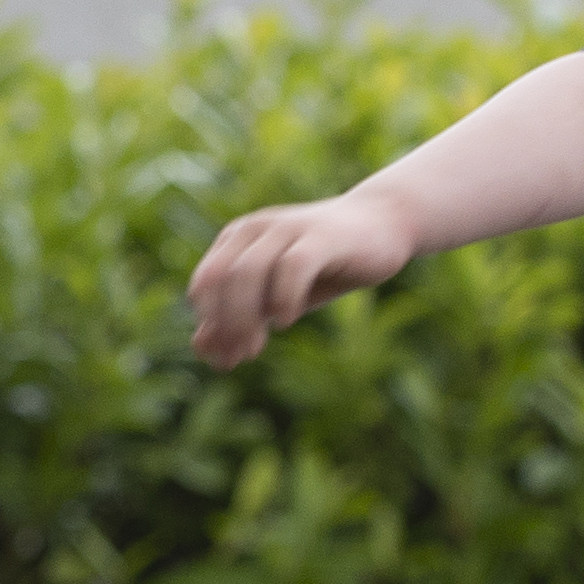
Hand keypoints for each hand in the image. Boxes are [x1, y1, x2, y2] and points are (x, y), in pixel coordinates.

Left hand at [187, 192, 411, 366]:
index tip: (227, 357)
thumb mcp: (276, 297)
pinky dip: (283, 298)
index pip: (205, 282)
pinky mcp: (321, 237)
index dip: (209, 324)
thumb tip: (201, 350)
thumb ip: (239, 319)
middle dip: (224, 324)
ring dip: (245, 317)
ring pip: (248, 272)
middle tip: (243, 355)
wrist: (381, 227)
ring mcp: (287, 228)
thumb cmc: (322, 267)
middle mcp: (256, 228)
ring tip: (258, 346)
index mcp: (238, 238)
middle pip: (220, 278)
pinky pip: (292, 267)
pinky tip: (285, 321)